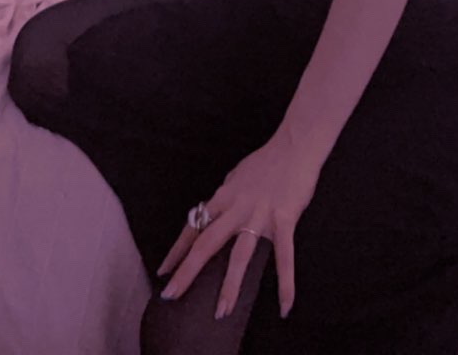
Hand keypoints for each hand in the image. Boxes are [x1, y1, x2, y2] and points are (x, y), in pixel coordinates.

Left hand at [156, 136, 319, 320]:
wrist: (295, 146)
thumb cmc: (267, 161)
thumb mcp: (237, 177)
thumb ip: (226, 198)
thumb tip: (216, 213)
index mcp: (223, 197)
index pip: (194, 227)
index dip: (177, 251)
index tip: (163, 271)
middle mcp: (236, 208)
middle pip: (206, 243)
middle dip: (187, 271)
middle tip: (171, 295)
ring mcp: (259, 215)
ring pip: (240, 255)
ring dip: (230, 286)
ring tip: (221, 312)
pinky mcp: (283, 219)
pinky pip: (283, 257)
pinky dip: (285, 283)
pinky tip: (284, 306)